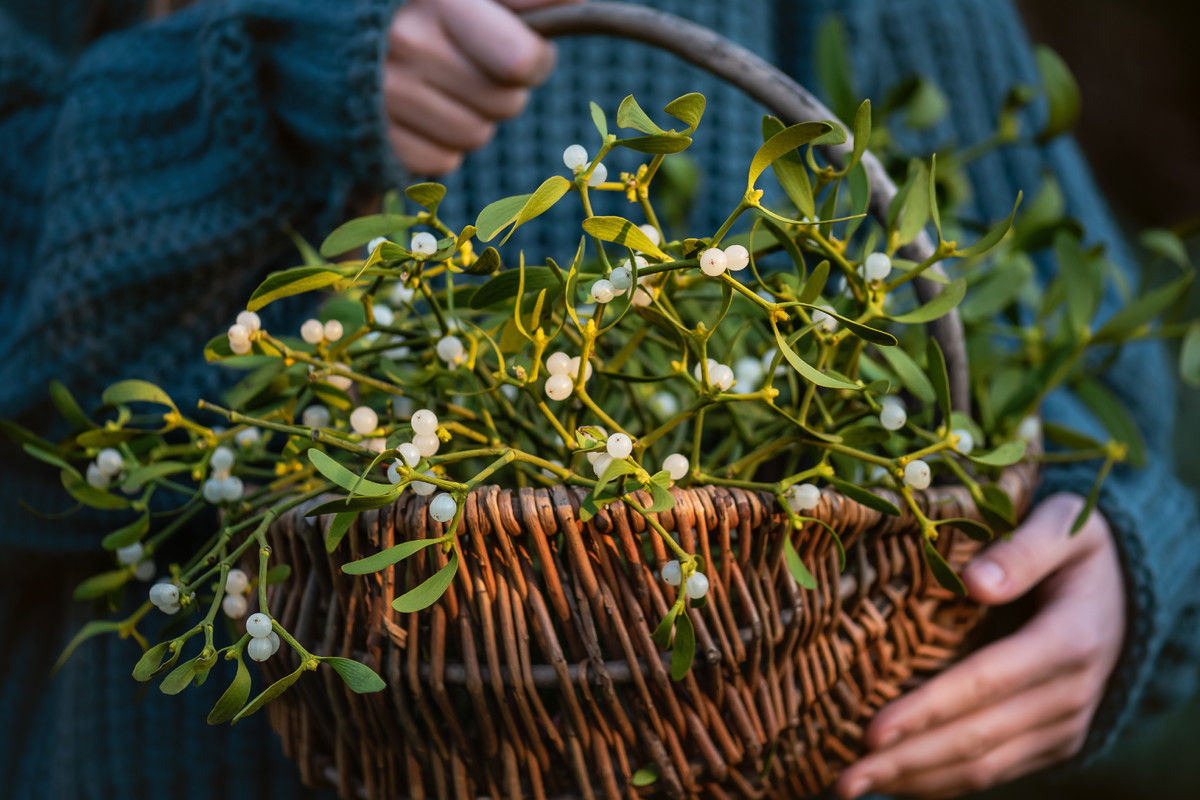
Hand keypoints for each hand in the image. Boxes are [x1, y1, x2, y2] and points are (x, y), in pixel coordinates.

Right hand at [384, 0, 580, 174]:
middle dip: (502, 87)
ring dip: (472, 116)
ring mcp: (385, 97)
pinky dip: (440, 142)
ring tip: (441, 83)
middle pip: (506, 104)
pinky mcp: (374, 138)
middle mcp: (408, 47)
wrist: (320, 25)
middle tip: (471, 62)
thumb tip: (578, 1)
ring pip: (477, 136)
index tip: (523, 47)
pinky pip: (442, 162)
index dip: (535, 59)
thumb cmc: (407, 1)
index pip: (523, 63)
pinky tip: (418, 111)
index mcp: (439, 2)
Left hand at [837, 492, 1125, 798]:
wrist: (1130, 591)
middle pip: (977, 738)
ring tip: (854, 784)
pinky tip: (895, 780)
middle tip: (843, 776)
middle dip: (906, 760)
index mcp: (1068, 640)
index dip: (927, 710)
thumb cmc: (1077, 549)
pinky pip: (996, 770)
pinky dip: (943, 781)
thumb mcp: (1064, 526)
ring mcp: (1063, 725)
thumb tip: (976, 582)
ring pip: (984, 766)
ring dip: (916, 780)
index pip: (985, 682)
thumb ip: (1024, 550)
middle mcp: (1069, 694)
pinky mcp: (1052, 741)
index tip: (873, 731)